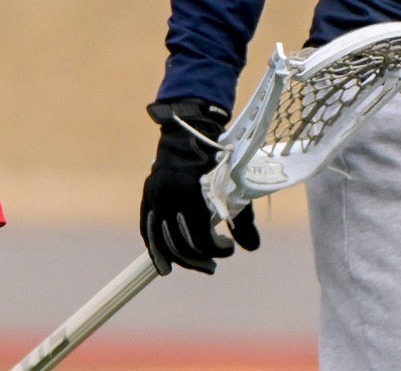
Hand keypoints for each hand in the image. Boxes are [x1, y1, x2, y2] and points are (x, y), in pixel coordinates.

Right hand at [139, 97, 257, 275]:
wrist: (189, 133)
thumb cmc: (217, 160)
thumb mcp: (233, 188)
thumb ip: (242, 219)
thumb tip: (253, 248)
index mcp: (190, 192)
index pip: (199, 235)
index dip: (216, 249)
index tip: (228, 249)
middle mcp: (168, 196)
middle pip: (180, 243)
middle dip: (198, 259)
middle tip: (212, 267)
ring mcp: (155, 196)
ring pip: (163, 240)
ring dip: (180, 259)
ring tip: (197, 265)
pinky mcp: (148, 196)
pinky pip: (148, 229)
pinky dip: (155, 249)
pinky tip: (163, 265)